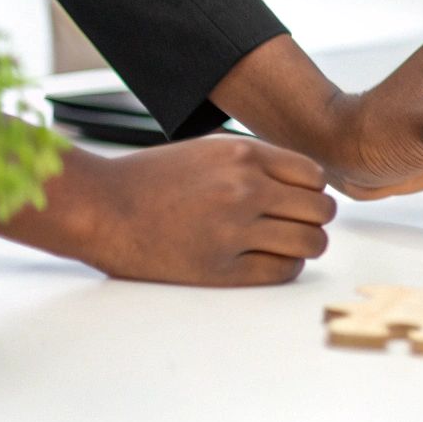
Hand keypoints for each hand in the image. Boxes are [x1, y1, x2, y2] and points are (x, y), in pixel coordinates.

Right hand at [45, 135, 336, 286]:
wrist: (101, 208)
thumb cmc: (151, 179)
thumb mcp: (208, 151)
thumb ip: (254, 161)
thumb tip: (301, 182)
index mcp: (243, 154)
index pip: (315, 176)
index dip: (313, 190)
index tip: (301, 199)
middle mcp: (245, 189)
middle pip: (320, 210)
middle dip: (315, 218)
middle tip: (300, 224)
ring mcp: (234, 230)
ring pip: (310, 242)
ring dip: (306, 245)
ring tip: (288, 245)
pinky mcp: (221, 269)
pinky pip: (282, 270)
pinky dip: (286, 266)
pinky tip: (270, 260)